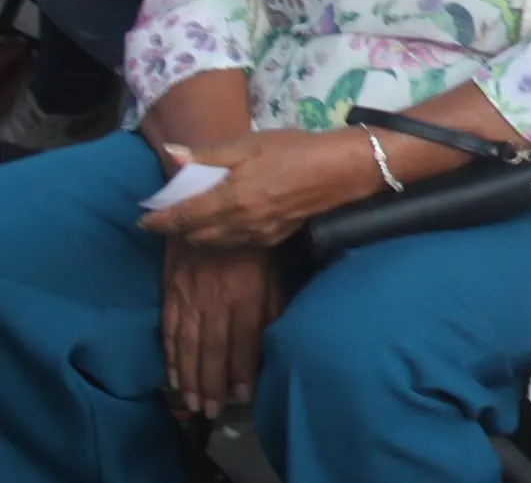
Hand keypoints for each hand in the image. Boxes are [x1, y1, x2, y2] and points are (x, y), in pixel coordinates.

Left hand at [141, 130, 375, 250]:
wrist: (341, 170)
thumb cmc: (294, 149)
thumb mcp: (250, 143)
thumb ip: (209, 154)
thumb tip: (172, 154)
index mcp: (229, 198)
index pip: (180, 217)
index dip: (157, 220)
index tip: (142, 219)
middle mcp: (238, 224)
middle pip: (193, 235)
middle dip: (176, 228)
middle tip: (168, 215)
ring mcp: (256, 235)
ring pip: (213, 243)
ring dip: (197, 234)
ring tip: (194, 219)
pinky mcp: (272, 238)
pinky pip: (235, 243)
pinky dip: (221, 236)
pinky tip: (227, 221)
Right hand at [161, 239, 281, 417]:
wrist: (211, 206)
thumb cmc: (253, 242)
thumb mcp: (274, 271)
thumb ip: (273, 307)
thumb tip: (270, 342)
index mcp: (246, 293)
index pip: (244, 341)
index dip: (242, 372)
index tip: (242, 396)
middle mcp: (216, 300)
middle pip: (212, 350)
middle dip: (211, 384)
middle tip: (209, 411)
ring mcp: (189, 297)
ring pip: (188, 346)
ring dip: (188, 378)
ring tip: (192, 403)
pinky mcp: (171, 292)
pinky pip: (169, 330)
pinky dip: (170, 356)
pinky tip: (172, 377)